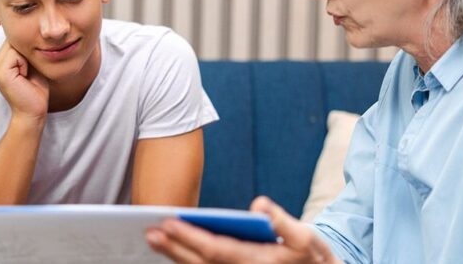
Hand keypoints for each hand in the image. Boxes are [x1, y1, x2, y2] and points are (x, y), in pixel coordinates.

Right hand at [0, 41, 49, 124]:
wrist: (33, 112)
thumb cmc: (36, 91)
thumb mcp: (32, 66)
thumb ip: (26, 53)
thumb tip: (31, 34)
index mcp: (0, 63)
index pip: (12, 41)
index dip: (26, 48)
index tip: (30, 66)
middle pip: (13, 41)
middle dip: (26, 52)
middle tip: (29, 72)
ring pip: (14, 46)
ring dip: (26, 58)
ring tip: (27, 75)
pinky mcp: (0, 73)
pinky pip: (15, 54)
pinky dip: (25, 63)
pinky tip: (25, 76)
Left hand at [146, 196, 340, 263]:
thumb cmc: (313, 257)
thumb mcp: (307, 238)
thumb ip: (284, 222)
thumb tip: (259, 205)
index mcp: (257, 262)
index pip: (215, 250)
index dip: (189, 237)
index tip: (169, 222)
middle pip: (199, 262)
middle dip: (173, 247)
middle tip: (150, 231)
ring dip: (175, 255)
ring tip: (154, 239)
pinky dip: (187, 261)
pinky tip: (173, 251)